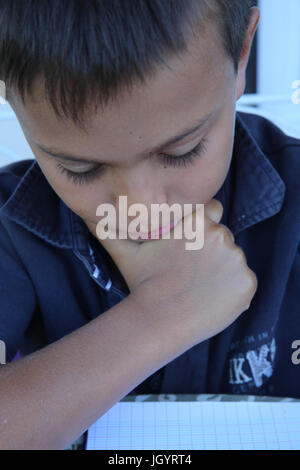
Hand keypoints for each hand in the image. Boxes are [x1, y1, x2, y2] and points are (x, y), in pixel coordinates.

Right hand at [98, 199, 257, 349]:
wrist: (160, 321)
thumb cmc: (144, 284)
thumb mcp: (125, 252)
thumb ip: (112, 228)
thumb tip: (91, 215)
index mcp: (197, 221)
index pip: (212, 210)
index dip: (202, 226)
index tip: (191, 244)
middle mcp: (221, 235)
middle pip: (223, 236)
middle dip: (212, 249)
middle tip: (191, 270)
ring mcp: (237, 260)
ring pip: (233, 259)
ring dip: (222, 269)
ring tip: (199, 287)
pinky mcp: (247, 283)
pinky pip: (243, 281)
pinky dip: (233, 289)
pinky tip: (212, 298)